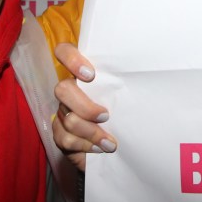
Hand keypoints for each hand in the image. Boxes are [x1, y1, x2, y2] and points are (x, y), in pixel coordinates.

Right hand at [52, 43, 116, 171]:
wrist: (117, 144)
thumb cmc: (123, 112)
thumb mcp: (125, 95)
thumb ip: (124, 84)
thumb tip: (141, 77)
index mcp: (83, 74)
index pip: (64, 52)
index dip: (72, 59)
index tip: (90, 75)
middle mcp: (69, 90)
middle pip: (62, 89)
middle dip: (85, 106)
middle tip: (105, 116)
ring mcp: (62, 111)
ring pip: (67, 119)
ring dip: (91, 132)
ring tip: (110, 143)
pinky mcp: (60, 133)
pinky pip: (65, 139)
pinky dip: (86, 145)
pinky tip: (100, 149)